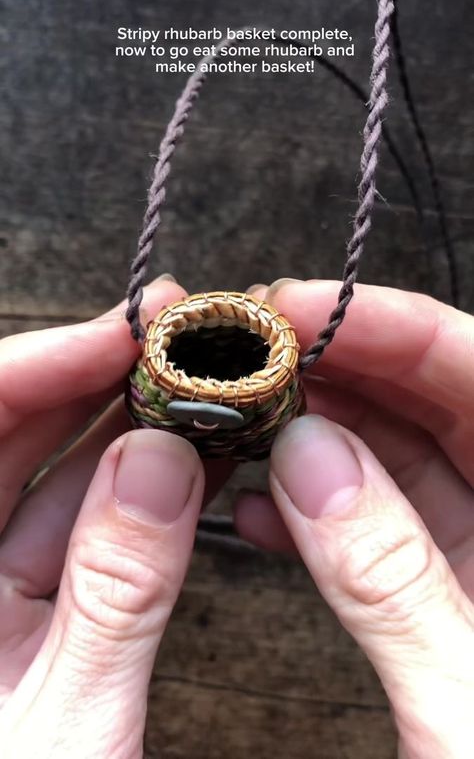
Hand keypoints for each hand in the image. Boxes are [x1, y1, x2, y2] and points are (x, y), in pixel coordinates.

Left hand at [0, 276, 230, 757]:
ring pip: (43, 475)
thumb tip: (161, 464)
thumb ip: (117, 592)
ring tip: (181, 385)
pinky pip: (77, 527)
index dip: (33, 371)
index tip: (116, 336)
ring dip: (115, 425)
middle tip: (161, 338)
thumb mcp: (69, 727)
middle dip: (82, 378)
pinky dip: (132, 488)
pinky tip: (181, 455)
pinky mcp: (31, 611)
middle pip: (1, 439)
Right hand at [236, 280, 473, 758]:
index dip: (401, 329)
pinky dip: (319, 509)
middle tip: (260, 350)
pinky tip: (261, 504)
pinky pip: (382, 528)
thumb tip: (310, 462)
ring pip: (404, 460)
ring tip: (249, 418)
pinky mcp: (450, 601)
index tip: (307, 310)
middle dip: (346, 369)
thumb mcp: (471, 710)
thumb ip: (391, 578)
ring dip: (322, 434)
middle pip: (444, 403)